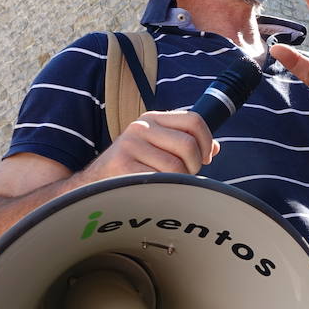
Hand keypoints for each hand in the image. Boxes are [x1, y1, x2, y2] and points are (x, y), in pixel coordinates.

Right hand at [84, 111, 216, 178]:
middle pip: (189, 144)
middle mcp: (141, 127)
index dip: (206, 141)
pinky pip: (160, 179)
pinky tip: (156, 189)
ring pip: (176, 166)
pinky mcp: (123, 165)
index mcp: (152, 119)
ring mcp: (130, 145)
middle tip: (185, 175)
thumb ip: (184, 143)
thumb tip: (214, 147)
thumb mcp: (157, 148)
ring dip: (179, 181)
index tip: (204, 158)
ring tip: (167, 183)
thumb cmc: (131, 168)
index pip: (194, 120)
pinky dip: (165, 188)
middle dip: (194, 165)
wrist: (93, 185)